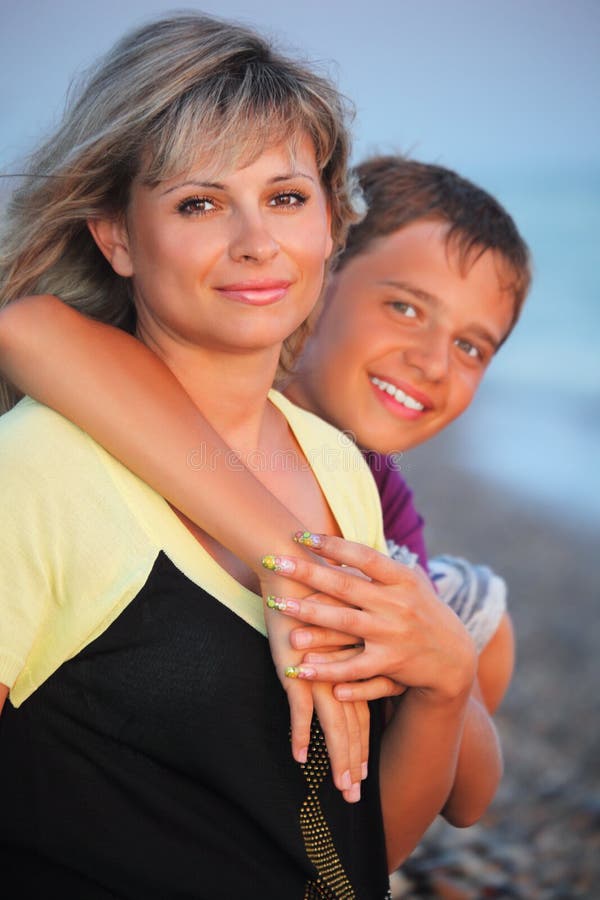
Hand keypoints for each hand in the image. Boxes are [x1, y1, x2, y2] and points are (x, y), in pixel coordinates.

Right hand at [260, 566, 368, 801]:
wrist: (294, 563)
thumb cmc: (312, 588)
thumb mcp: (338, 616)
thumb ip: (347, 637)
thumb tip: (352, 651)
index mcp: (356, 658)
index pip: (364, 710)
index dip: (364, 742)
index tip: (366, 772)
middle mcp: (345, 668)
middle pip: (355, 724)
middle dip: (354, 761)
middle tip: (355, 794)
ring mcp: (323, 668)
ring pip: (335, 724)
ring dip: (337, 759)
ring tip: (341, 788)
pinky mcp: (298, 665)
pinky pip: (301, 708)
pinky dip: (300, 734)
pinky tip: (299, 758)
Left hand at [261, 534, 477, 703]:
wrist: (453, 657)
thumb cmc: (420, 610)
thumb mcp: (408, 582)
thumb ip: (376, 567)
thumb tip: (333, 548)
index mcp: (401, 579)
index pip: (363, 555)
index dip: (332, 544)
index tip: (300, 535)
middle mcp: (397, 605)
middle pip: (346, 586)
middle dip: (307, 574)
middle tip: (275, 563)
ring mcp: (393, 635)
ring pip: (344, 624)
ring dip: (309, 615)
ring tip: (278, 607)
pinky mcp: (390, 665)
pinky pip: (353, 669)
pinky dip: (327, 671)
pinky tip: (300, 669)